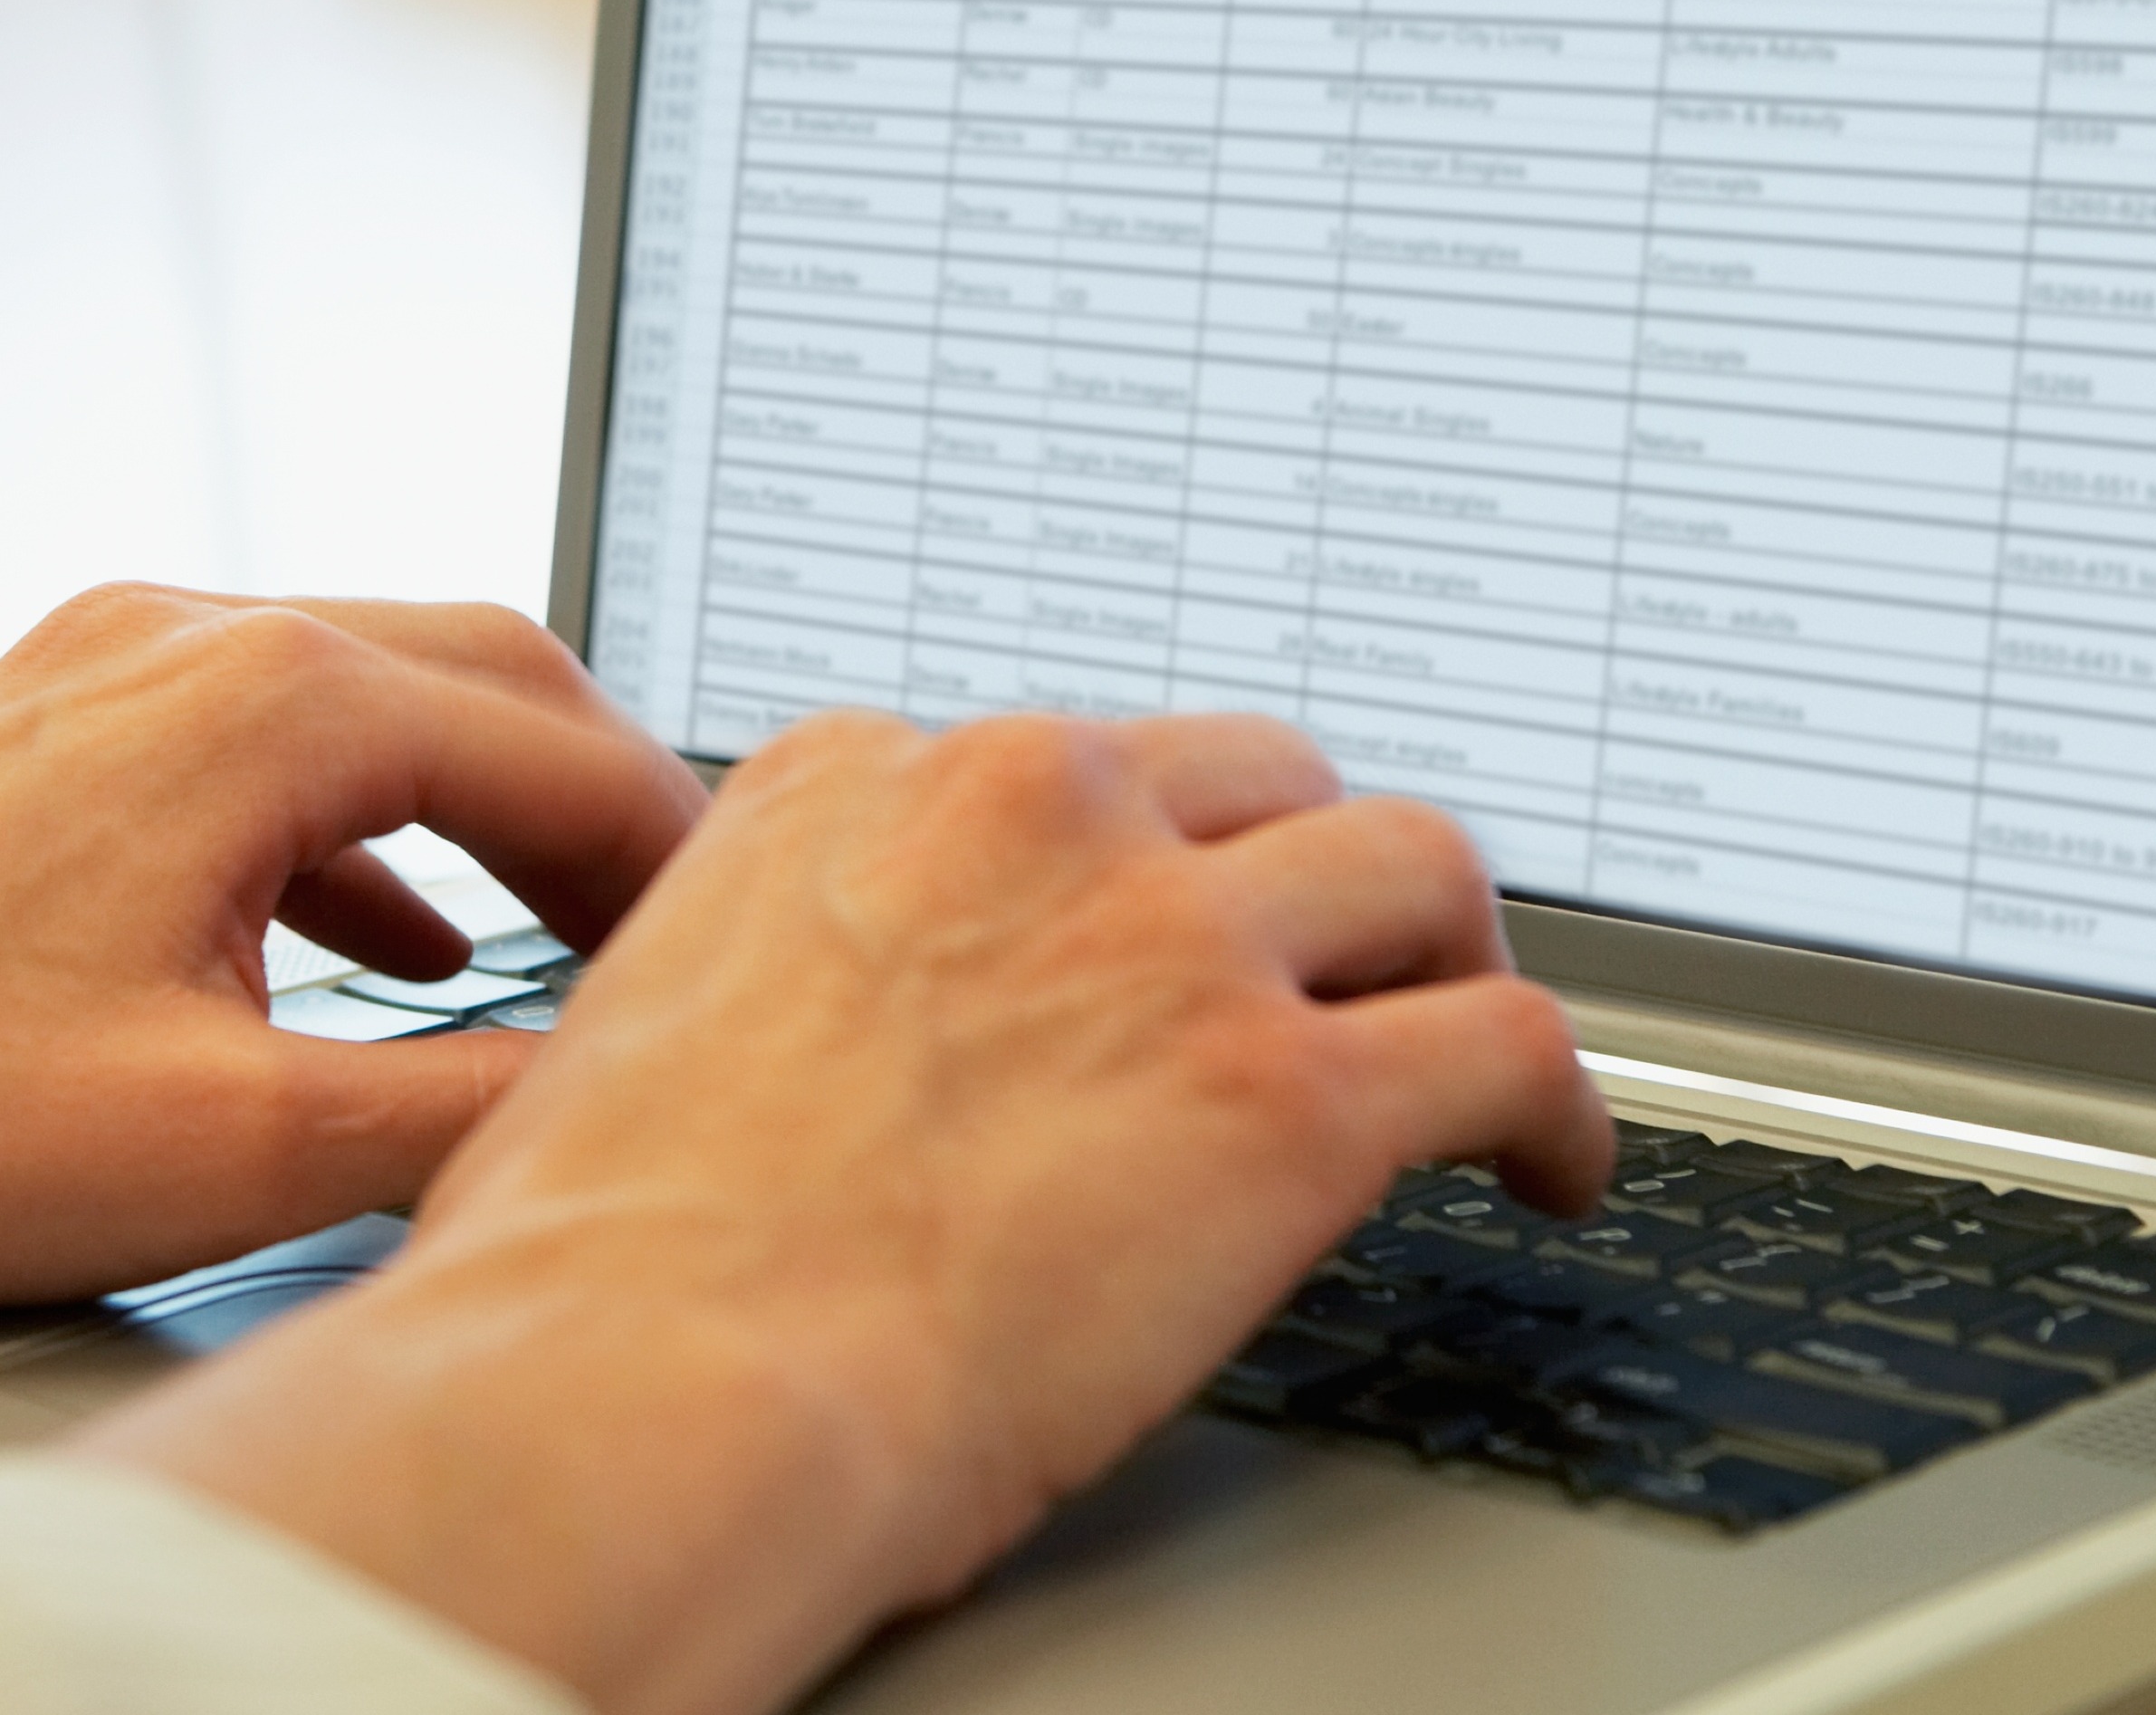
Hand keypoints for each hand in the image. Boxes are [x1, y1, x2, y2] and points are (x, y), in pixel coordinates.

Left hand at [0, 585, 708, 1454]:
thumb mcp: (229, 1151)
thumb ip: (457, 1112)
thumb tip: (605, 1100)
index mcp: (259, 703)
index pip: (555, 743)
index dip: (677, 852)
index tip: (749, 939)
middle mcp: (180, 635)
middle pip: (479, 669)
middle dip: (598, 797)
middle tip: (692, 922)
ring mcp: (89, 664)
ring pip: (362, 691)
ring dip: (480, 805)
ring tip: (571, 934)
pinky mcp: (26, 724)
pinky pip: (250, 738)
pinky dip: (354, 828)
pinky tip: (384, 943)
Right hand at [85, 709, 1611, 1714]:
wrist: (638, 1388)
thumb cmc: (595, 1275)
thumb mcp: (646, 1025)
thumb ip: (767, 976)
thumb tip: (808, 1055)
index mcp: (854, 781)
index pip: (1058, 767)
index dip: (1127, 858)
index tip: (1150, 924)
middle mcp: (1024, 809)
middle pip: (1253, 778)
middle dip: (1300, 872)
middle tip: (1330, 965)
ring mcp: (1167, 936)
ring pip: (1409, 867)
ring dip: (1446, 953)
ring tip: (1465, 1036)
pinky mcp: (1285, 1091)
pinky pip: (1505, 1045)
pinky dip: (1560, 1106)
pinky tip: (1557, 1169)